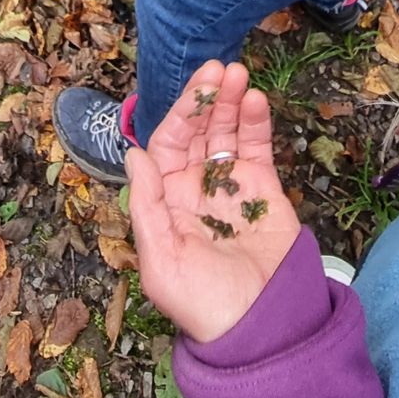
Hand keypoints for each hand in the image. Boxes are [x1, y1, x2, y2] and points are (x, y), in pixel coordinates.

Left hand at [128, 60, 301, 343]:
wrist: (261, 330)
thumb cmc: (204, 305)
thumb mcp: (162, 262)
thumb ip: (147, 206)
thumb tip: (133, 153)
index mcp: (167, 202)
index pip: (168, 144)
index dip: (180, 114)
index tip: (195, 90)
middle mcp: (197, 189)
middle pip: (198, 131)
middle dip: (206, 98)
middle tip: (218, 67)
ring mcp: (232, 188)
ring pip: (227, 133)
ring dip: (230, 101)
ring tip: (237, 74)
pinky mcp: (265, 192)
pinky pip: (257, 148)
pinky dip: (255, 122)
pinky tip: (254, 99)